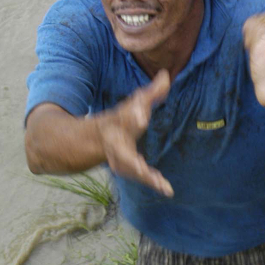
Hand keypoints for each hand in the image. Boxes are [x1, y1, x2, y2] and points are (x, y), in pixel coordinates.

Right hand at [97, 69, 172, 195]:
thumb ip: (152, 93)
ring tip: (161, 183)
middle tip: (142, 163)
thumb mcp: (134, 105)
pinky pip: (141, 176)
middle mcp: (116, 141)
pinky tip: (167, 189)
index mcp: (118, 121)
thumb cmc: (122, 120)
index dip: (135, 114)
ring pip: (132, 167)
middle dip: (133, 154)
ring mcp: (119, 157)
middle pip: (125, 147)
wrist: (97, 139)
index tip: (143, 116)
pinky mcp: (128, 169)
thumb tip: (166, 75)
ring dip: (146, 175)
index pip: (127, 116)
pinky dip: (152, 182)